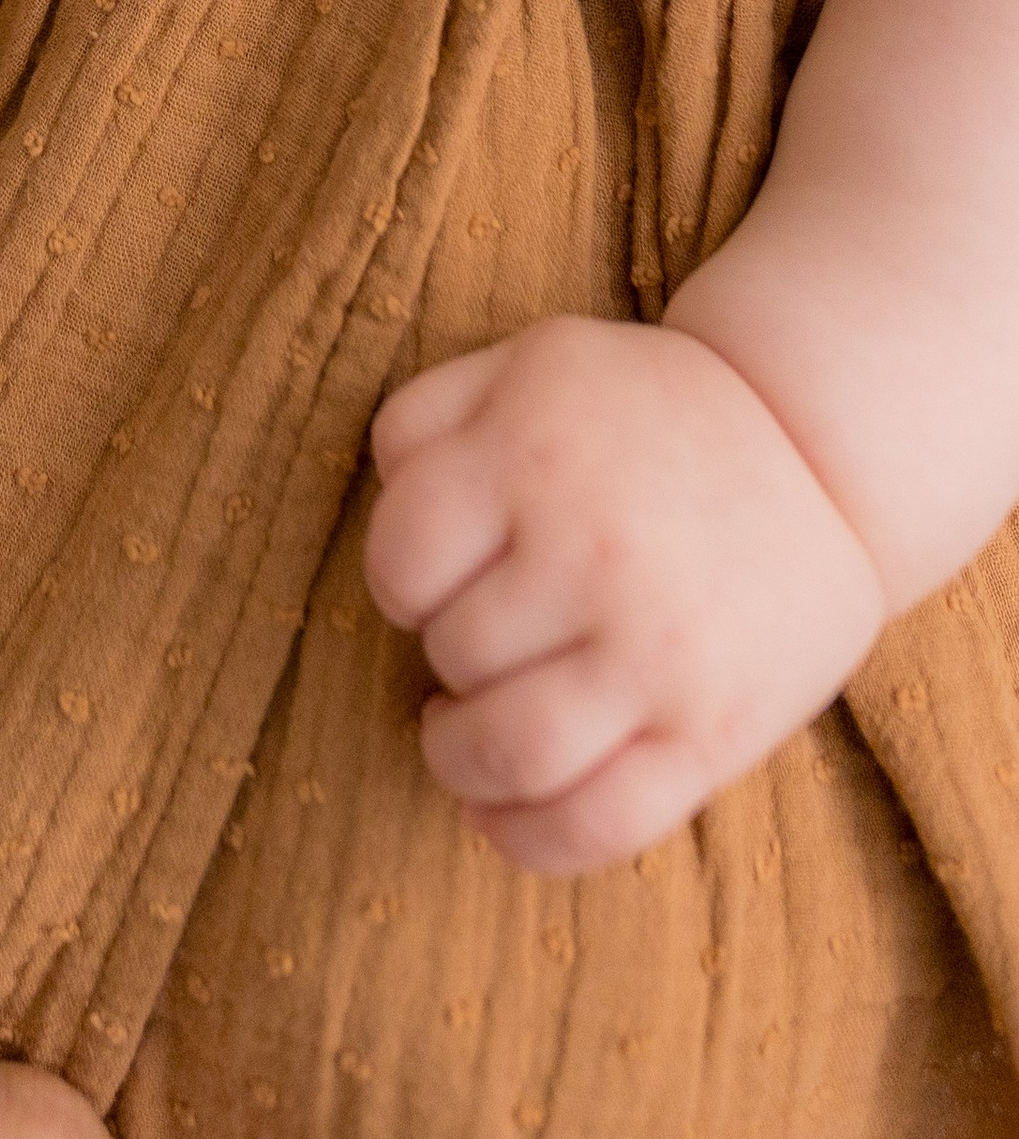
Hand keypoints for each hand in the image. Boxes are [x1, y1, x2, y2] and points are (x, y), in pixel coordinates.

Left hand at [364, 314, 887, 874]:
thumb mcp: (528, 363)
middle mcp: (592, 557)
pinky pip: (595, 825)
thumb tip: (385, 507)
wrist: (817, 451)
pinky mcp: (711, 738)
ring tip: (465, 734)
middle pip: (454, 654)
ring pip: (507, 754)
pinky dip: (526, 839)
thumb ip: (426, 417)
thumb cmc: (642, 411)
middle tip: (481, 636)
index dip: (400, 579)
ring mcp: (656, 657)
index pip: (400, 562)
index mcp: (531, 458)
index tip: (434, 578)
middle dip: (447, 654)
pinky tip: (499, 813)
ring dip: (461, 759)